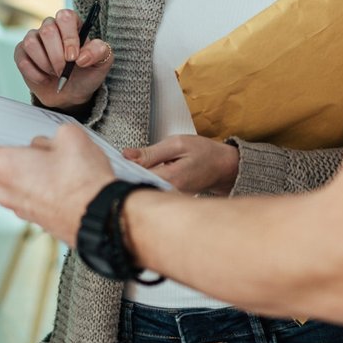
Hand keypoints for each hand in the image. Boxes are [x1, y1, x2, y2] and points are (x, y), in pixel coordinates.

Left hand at [0, 125, 113, 245]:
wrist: (104, 219)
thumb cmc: (84, 181)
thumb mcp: (69, 138)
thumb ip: (49, 137)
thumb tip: (44, 147)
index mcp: (6, 167)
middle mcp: (6, 191)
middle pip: (1, 163)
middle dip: (19, 151)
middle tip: (42, 142)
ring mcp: (20, 208)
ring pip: (19, 179)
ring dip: (34, 169)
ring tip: (64, 163)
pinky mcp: (36, 219)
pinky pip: (33, 194)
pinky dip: (45, 185)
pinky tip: (68, 179)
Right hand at [16, 7, 113, 110]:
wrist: (70, 94)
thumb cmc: (86, 74)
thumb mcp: (101, 63)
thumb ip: (99, 52)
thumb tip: (82, 56)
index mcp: (72, 24)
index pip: (66, 17)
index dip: (69, 37)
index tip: (73, 57)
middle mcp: (51, 27)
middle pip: (47, 30)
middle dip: (56, 56)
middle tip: (64, 70)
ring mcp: (34, 38)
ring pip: (31, 43)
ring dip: (45, 64)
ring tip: (55, 73)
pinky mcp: (21, 53)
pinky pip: (22, 59)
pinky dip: (35, 74)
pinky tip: (44, 78)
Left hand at [124, 135, 238, 195]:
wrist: (223, 167)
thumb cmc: (205, 153)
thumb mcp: (177, 144)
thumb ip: (150, 151)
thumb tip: (126, 155)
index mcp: (170, 179)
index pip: (135, 177)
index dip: (123, 167)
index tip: (119, 159)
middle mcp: (168, 193)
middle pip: (136, 186)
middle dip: (127, 174)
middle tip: (128, 161)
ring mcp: (169, 198)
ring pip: (142, 188)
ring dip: (136, 177)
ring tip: (140, 166)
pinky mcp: (169, 198)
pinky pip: (151, 190)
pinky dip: (145, 180)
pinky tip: (148, 173)